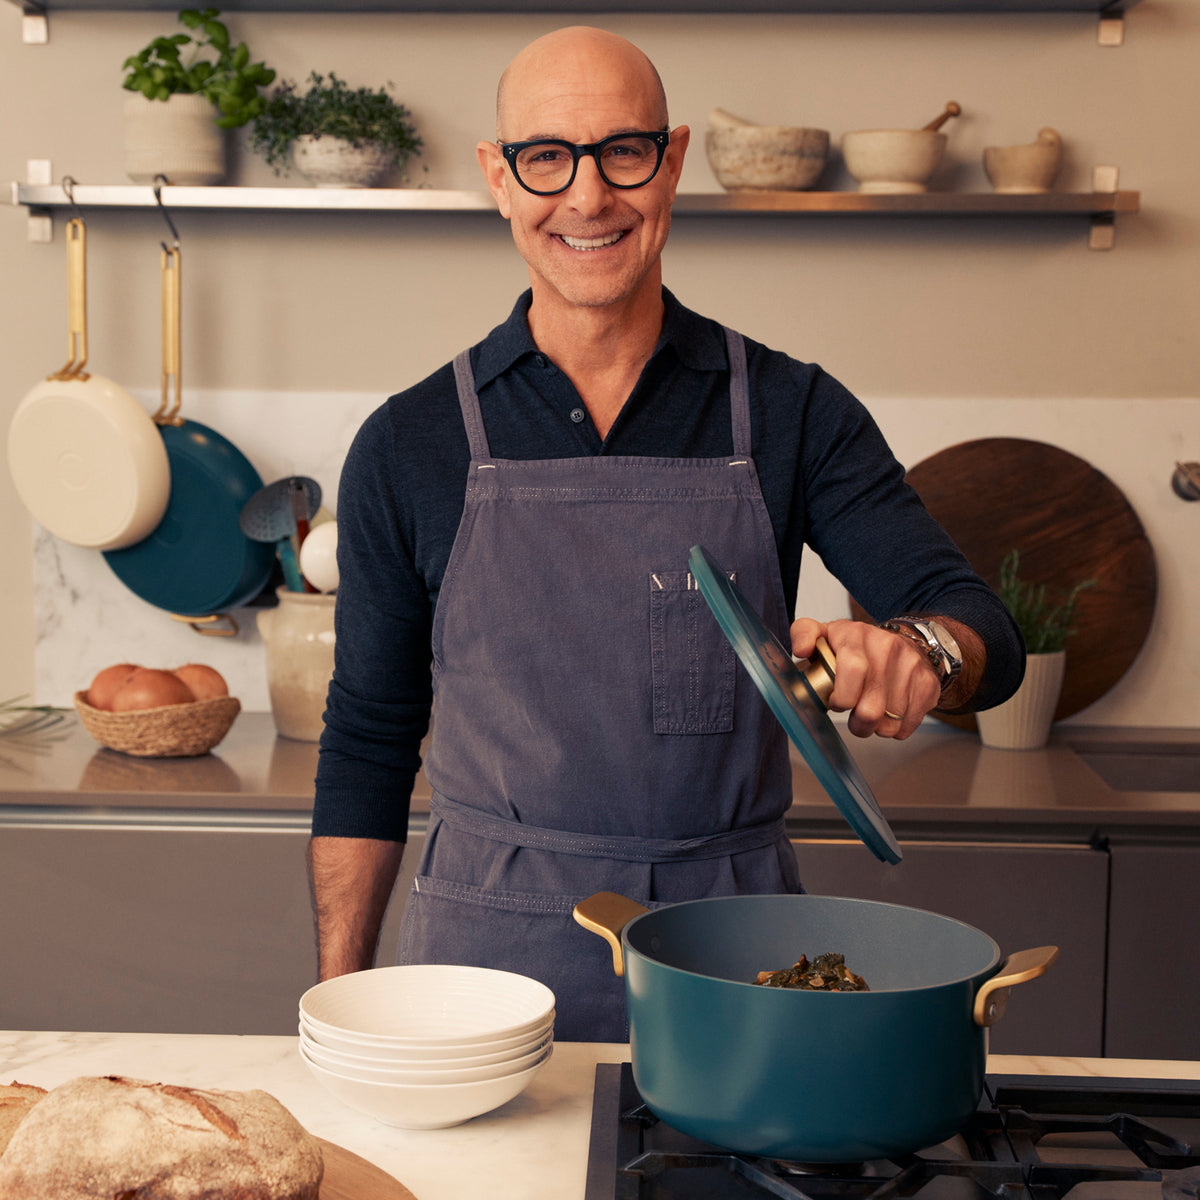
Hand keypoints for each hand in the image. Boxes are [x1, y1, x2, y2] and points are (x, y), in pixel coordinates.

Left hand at [790, 617, 941, 739]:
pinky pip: (908, 725)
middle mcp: (887, 646)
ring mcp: (911, 665)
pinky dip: (895, 728)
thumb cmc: (856, 646)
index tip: (836, 703)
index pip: (853, 669)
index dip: (842, 697)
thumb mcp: (826, 633)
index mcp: (856, 634)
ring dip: (876, 727)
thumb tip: (801, 650)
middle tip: (853, 718)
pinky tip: (889, 714)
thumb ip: (804, 635)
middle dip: (857, 723)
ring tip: (870, 714)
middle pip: (871, 707)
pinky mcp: (928, 684)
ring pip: (890, 722)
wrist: (905, 641)